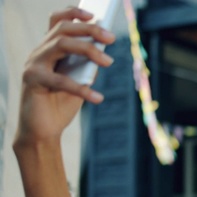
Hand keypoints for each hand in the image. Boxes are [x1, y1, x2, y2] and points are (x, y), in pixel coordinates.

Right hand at [15, 7, 114, 145]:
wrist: (43, 132)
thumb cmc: (61, 105)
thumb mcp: (79, 82)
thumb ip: (87, 66)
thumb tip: (103, 52)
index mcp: (49, 50)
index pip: (57, 22)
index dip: (74, 13)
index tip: (95, 14)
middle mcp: (38, 53)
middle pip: (63, 30)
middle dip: (89, 30)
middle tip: (111, 38)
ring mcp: (33, 65)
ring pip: (60, 45)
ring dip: (88, 50)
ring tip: (108, 62)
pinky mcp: (32, 81)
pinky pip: (60, 80)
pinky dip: (82, 89)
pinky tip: (98, 98)